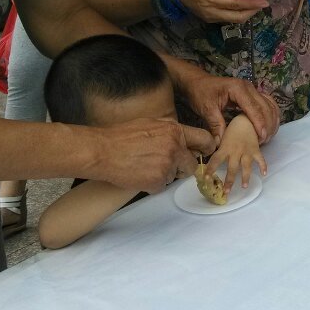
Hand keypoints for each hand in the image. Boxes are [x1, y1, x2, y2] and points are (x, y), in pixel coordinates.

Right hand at [91, 119, 213, 192]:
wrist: (102, 151)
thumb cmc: (121, 136)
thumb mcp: (151, 124)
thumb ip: (170, 131)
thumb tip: (183, 139)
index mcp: (174, 131)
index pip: (204, 139)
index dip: (207, 147)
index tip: (207, 152)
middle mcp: (174, 148)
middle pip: (192, 165)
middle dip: (182, 167)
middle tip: (166, 164)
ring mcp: (166, 166)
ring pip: (174, 176)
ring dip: (164, 174)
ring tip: (145, 165)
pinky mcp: (156, 181)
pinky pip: (161, 186)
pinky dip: (152, 183)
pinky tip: (139, 174)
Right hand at [172, 0, 268, 23]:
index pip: (235, 3)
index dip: (251, 3)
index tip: (264, 0)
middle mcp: (210, 12)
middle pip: (237, 17)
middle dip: (252, 10)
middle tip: (263, 1)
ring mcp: (210, 18)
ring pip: (234, 20)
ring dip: (247, 12)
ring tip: (255, 2)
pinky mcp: (210, 20)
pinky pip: (228, 19)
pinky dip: (238, 13)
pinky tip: (243, 4)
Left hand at [179, 72, 279, 144]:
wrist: (198, 81)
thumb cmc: (201, 93)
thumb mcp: (206, 109)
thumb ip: (215, 125)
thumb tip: (221, 144)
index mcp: (238, 89)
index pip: (254, 108)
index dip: (260, 124)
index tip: (262, 138)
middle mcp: (249, 88)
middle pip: (266, 107)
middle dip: (268, 125)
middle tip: (264, 142)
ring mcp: (253, 90)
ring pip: (270, 105)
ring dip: (272, 121)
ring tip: (268, 137)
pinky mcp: (253, 94)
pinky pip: (268, 103)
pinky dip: (271, 115)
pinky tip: (270, 127)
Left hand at [206, 116, 267, 195]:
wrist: (246, 119)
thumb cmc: (232, 129)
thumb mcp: (222, 137)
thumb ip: (218, 147)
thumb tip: (209, 155)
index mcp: (225, 148)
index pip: (216, 160)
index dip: (210, 169)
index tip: (205, 178)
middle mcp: (235, 151)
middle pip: (232, 168)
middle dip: (229, 181)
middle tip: (226, 192)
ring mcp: (246, 151)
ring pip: (246, 167)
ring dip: (245, 177)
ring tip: (244, 187)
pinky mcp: (256, 149)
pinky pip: (260, 159)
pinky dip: (263, 166)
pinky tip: (264, 174)